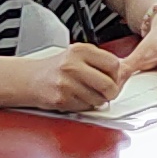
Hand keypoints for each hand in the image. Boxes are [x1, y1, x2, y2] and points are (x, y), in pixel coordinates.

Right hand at [13, 42, 128, 114]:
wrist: (30, 79)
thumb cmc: (57, 67)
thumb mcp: (78, 55)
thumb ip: (100, 61)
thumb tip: (126, 71)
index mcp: (80, 50)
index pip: (113, 64)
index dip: (116, 74)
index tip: (112, 77)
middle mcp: (73, 65)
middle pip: (109, 84)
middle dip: (111, 91)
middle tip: (106, 91)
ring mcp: (66, 83)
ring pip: (99, 99)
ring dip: (96, 100)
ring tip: (85, 92)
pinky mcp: (61, 99)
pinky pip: (85, 107)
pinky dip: (84, 105)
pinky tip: (75, 97)